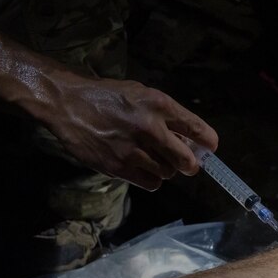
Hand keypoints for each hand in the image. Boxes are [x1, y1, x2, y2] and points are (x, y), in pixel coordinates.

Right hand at [44, 72, 217, 190]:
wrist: (67, 104)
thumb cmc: (106, 96)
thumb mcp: (140, 93)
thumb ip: (164, 114)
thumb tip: (187, 137)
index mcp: (158, 105)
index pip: (195, 128)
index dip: (208, 141)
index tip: (211, 147)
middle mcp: (149, 128)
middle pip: (185, 160)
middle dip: (190, 164)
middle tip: (188, 164)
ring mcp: (133, 150)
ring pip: (167, 173)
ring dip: (166, 169)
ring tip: (155, 160)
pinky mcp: (118, 167)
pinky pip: (150, 183)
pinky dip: (152, 179)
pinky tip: (144, 169)